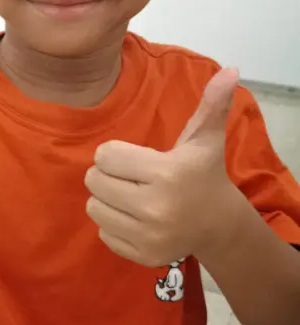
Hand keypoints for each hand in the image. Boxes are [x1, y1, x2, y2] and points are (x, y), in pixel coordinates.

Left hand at [85, 68, 241, 266]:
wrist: (218, 223)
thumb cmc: (202, 173)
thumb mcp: (205, 138)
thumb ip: (211, 104)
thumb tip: (230, 69)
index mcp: (167, 173)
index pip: (105, 155)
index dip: (116, 153)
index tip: (137, 158)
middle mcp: (156, 208)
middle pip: (94, 180)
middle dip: (108, 174)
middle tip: (131, 176)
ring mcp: (149, 236)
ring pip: (94, 207)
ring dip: (106, 198)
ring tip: (131, 195)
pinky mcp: (142, 256)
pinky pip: (103, 232)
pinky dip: (113, 222)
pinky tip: (135, 217)